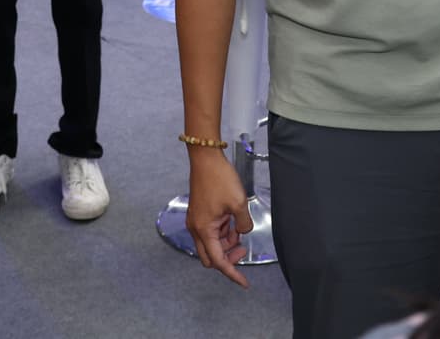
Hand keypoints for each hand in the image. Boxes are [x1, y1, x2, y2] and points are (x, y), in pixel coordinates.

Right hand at [186, 148, 253, 288]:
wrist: (206, 158)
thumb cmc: (219, 178)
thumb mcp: (238, 203)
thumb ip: (243, 224)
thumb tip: (242, 232)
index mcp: (204, 230)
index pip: (218, 261)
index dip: (232, 273)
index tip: (244, 282)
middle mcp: (196, 228)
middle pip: (210, 257)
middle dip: (227, 258)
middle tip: (243, 250)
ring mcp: (196, 221)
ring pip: (211, 244)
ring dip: (226, 242)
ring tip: (239, 227)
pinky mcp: (199, 213)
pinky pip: (210, 231)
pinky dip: (222, 232)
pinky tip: (232, 221)